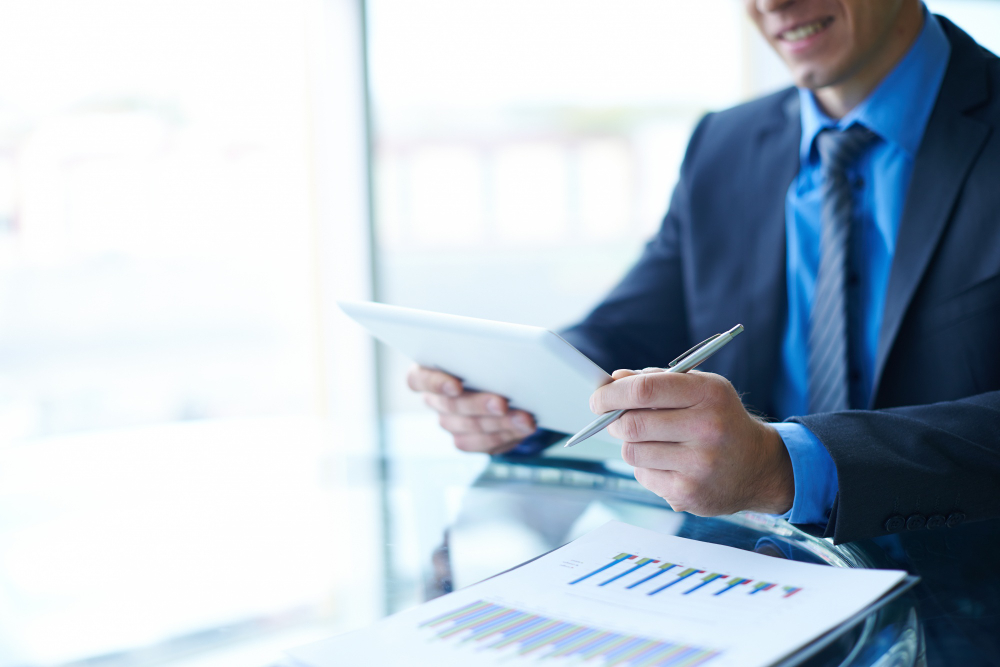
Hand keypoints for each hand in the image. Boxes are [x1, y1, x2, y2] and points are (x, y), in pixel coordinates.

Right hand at [407, 365, 536, 453]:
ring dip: (501, 424)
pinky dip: (506, 436)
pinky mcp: (466, 440)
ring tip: (525, 419)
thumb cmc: (487, 358)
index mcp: (429, 371)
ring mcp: (449, 422)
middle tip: (503, 403)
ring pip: (470, 428)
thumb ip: (485, 352)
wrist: (502, 384)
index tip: (456, 385)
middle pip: (451, 406)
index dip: (436, 383)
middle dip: (480, 405)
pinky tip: (522, 428)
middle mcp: (435, 399)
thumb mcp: (484, 349)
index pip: (418, 379)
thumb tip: (504, 355)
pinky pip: (483, 444)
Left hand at [591, 368, 793, 514]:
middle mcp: (707, 428)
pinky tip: (667, 463)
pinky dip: (645, 467)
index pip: (645, 390)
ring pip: (631, 452)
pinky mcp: (688, 493)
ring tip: (651, 441)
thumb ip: (658, 379)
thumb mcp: (701, 388)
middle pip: (632, 424)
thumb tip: (615, 379)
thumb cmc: (721, 420)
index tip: (597, 398)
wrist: (758, 467)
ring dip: (630, 444)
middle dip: (614, 421)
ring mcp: (698, 464)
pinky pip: (642, 476)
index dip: (611, 394)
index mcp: (708, 394)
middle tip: (614, 419)